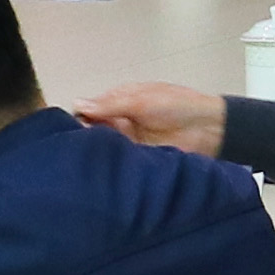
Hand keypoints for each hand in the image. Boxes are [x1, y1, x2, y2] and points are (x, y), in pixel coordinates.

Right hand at [75, 79, 227, 153]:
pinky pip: (121, 163)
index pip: (91, 110)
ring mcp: (130, 142)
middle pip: (95, 131)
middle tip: (69, 151)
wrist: (210, 128)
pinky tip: (99, 174)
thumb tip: (76, 104)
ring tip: (80, 164)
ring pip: (106, 149)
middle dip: (84, 139)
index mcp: (120, 101)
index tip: (64, 130)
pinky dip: (112, 167)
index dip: (78, 119)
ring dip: (97, 154)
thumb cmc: (177, 106)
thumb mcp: (141, 100)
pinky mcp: (139, 159)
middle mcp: (121, 121)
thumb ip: (110, 105)